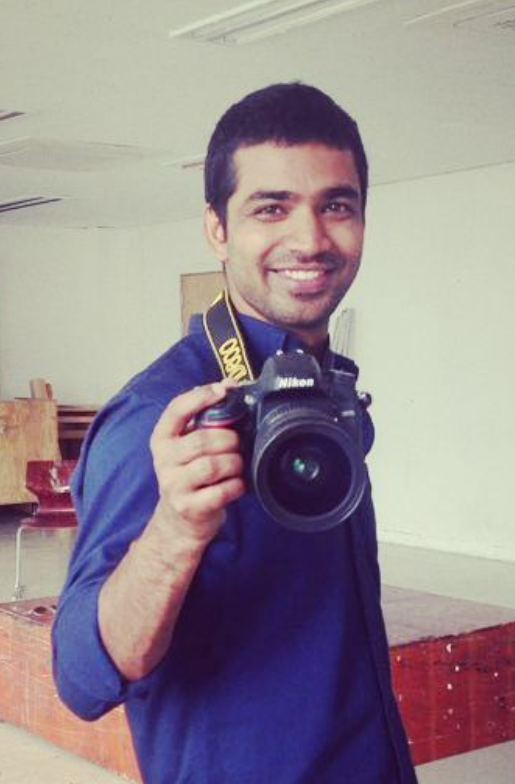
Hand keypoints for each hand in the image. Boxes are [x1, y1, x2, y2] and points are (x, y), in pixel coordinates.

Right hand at [150, 380, 244, 544]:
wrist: (178, 523)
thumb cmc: (190, 476)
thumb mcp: (189, 446)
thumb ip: (206, 417)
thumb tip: (229, 384)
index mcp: (162, 439)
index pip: (175, 410)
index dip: (199, 397)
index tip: (221, 390)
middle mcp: (164, 461)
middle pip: (202, 440)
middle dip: (229, 440)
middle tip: (237, 444)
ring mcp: (174, 486)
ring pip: (213, 465)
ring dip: (234, 463)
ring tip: (236, 466)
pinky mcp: (189, 507)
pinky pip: (221, 491)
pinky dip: (236, 486)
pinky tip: (236, 485)